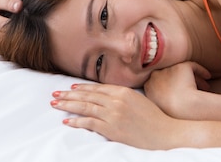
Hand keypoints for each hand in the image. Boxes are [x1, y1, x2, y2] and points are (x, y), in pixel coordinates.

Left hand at [51, 83, 179, 149]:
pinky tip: (67, 121)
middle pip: (88, 96)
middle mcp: (116, 100)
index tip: (70, 88)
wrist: (164, 133)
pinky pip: (89, 123)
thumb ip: (122, 96)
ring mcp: (113, 114)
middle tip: (55, 94)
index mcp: (123, 91)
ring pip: (85, 107)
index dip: (82, 88)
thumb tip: (106, 97)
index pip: (97, 88)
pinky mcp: (112, 128)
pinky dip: (76, 121)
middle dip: (69, 95)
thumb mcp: (138, 100)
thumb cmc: (154, 118)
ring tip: (56, 104)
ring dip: (68, 105)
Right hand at [143, 61, 210, 118]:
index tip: (180, 95)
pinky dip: (201, 71)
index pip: (159, 84)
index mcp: (148, 87)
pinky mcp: (181, 67)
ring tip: (205, 86)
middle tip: (191, 91)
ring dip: (193, 79)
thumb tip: (167, 109)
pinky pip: (192, 66)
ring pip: (182, 72)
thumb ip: (163, 106)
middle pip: (170, 76)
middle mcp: (155, 76)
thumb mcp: (161, 113)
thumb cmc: (174, 115)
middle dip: (180, 82)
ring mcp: (168, 70)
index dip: (171, 88)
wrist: (181, 107)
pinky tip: (208, 76)